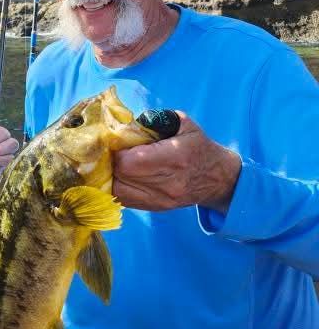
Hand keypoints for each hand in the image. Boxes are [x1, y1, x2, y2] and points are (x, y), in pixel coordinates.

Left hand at [112, 113, 241, 213]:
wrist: (218, 178)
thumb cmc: (197, 146)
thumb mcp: (182, 123)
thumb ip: (154, 120)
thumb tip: (125, 123)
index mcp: (174, 157)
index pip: (130, 162)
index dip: (116, 152)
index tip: (115, 142)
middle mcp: (168, 183)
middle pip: (121, 177)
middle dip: (110, 162)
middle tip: (111, 152)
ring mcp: (162, 199)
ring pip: (118, 192)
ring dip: (111, 176)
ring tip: (114, 164)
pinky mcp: (156, 208)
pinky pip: (124, 201)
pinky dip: (117, 187)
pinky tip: (120, 176)